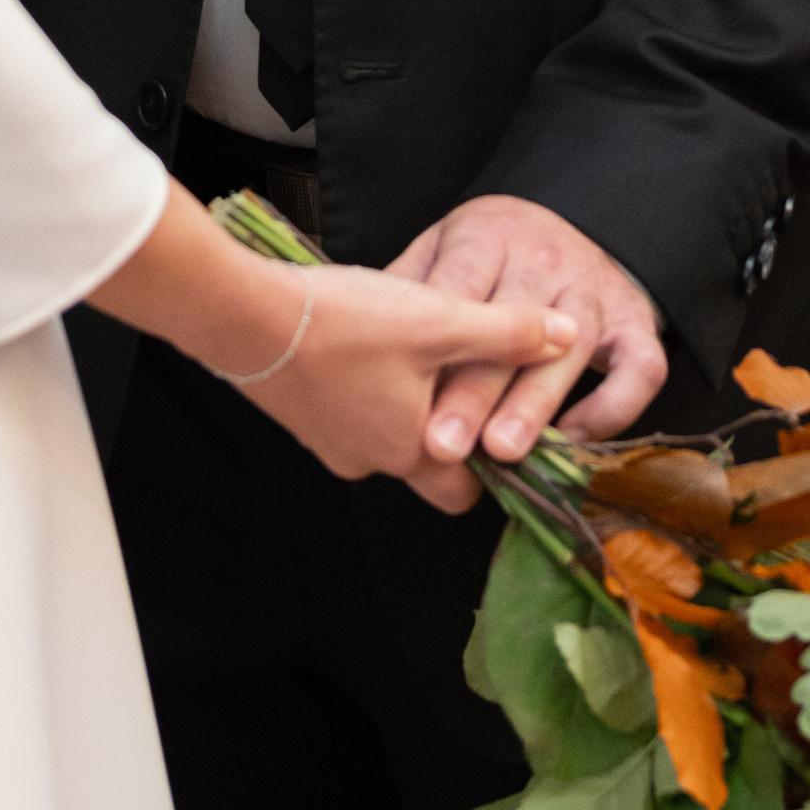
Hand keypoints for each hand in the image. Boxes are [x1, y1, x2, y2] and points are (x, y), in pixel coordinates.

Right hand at [87, 185, 567, 513]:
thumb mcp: (439, 320)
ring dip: (405, 404)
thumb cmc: (345, 324)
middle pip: (427, 464)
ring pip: (385, 436)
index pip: (467, 491)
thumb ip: (507, 332)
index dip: (491, 459)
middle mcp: (369, 461)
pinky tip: (366, 343)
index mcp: (412, 452)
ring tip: (415, 350)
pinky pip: (348, 415)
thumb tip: (566, 335)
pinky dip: (365, 389)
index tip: (505, 417)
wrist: (243, 317)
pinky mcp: (300, 416)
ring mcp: (328, 443)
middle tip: (463, 379)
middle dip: (448, 428)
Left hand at [384, 194, 666, 469]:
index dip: (441, 350)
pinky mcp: (637, 320)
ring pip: (574, 347)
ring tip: (504, 451)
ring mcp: (596, 289)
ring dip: (536, 403)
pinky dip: (613, 407)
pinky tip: (573, 441)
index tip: (412, 400)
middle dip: (479, 391)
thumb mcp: (442, 245)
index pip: (462, 291)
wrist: (576, 218)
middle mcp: (548, 258)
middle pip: (514, 325)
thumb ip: (409, 286)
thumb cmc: (492, 248)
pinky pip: (642, 367)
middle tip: (446, 445)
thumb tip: (356, 332)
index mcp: (489, 235)